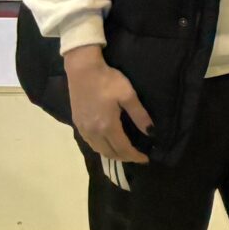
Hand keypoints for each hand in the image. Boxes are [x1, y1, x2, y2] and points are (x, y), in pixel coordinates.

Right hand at [65, 47, 150, 163]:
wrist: (83, 70)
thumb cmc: (108, 80)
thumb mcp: (128, 95)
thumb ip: (139, 115)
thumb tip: (151, 132)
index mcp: (107, 126)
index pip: (123, 148)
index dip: (135, 156)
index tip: (146, 159)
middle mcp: (93, 132)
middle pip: (109, 153)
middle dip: (125, 158)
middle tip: (137, 157)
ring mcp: (83, 128)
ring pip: (98, 149)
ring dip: (112, 154)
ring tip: (125, 152)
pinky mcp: (77, 123)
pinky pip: (90, 143)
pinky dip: (101, 148)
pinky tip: (108, 143)